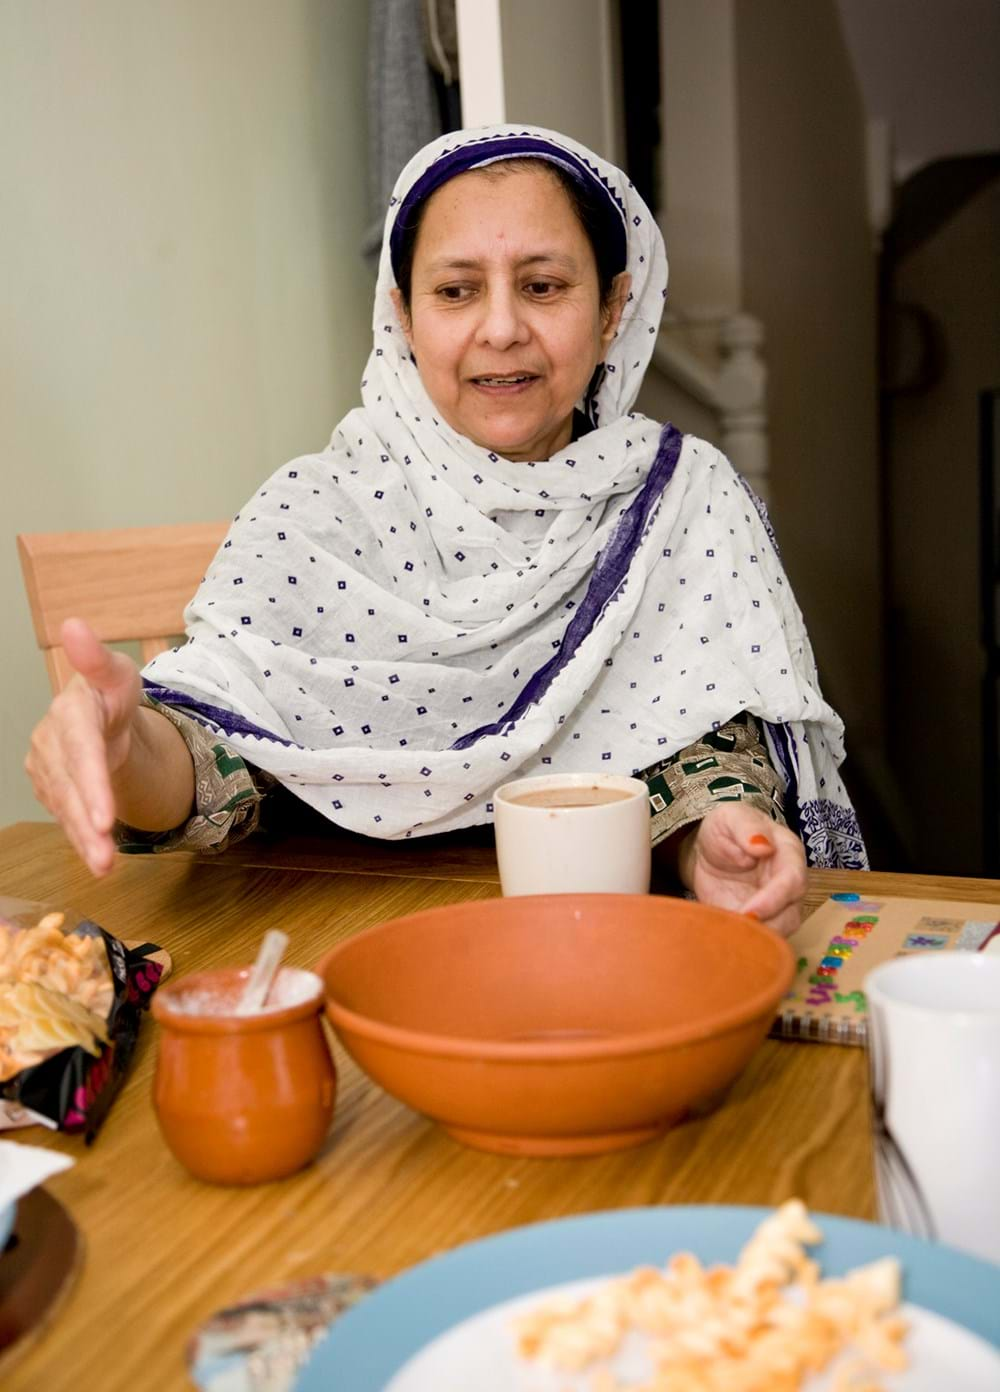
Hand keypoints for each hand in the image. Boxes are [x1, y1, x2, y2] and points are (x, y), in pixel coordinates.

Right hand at [25, 618, 142, 875]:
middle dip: (87, 820)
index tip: (103, 817)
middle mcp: (50, 741)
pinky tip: (97, 860)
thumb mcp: (118, 675)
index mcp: (70, 712)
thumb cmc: (112, 694)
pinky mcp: (49, 787)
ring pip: (65, 807)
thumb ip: (98, 659)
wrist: (103, 716)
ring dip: (83, 839)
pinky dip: (80, 839)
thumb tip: (74, 625)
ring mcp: (46, 767)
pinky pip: (65, 816)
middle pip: (71, 786)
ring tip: (105, 867)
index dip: (90, 783)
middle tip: (106, 854)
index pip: (80, 750)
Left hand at [679, 803, 806, 937]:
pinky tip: (724, 941)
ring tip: (728, 938)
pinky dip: (744, 944)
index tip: (748, 911)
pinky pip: (759, 940)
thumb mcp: (730, 817)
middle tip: (735, 931)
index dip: (774, 899)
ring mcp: (775, 907)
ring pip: (779, 933)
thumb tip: (763, 846)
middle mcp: (788, 885)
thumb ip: (746, 827)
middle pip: (791, 914)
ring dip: (756, 940)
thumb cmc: (725, 828)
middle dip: (766, 927)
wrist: (708, 850)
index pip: (792, 881)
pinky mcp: (759, 923)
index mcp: (788, 854)